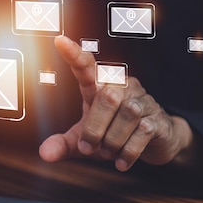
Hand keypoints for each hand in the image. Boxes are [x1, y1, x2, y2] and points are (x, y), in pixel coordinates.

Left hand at [39, 36, 194, 171]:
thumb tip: (45, 154)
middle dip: (95, 128)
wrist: (155, 142)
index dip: (73, 54)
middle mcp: (122, 86)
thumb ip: (64, 144)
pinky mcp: (158, 119)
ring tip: (106, 153)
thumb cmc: (113, 133)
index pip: (85, 66)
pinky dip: (128, 151)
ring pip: (127, 113)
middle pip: (107, 97)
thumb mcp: (85, 140)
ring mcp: (142, 100)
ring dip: (112, 140)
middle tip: (88, 148)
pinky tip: (121, 162)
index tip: (59, 41)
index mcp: (99, 86)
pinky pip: (143, 130)